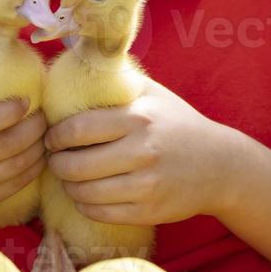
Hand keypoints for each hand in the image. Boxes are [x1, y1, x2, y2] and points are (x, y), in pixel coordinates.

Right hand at [0, 74, 47, 226]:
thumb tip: (7, 56)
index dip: (8, 112)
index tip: (26, 101)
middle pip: (4, 146)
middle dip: (34, 128)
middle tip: (45, 115)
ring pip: (14, 169)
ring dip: (38, 149)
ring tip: (46, 133)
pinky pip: (12, 188)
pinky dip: (32, 170)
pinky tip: (38, 155)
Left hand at [43, 76, 241, 225]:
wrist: (220, 165)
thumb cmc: (179, 124)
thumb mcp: (153, 93)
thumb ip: (117, 80)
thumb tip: (77, 58)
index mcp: (138, 118)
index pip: (78, 129)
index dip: (55, 136)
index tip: (50, 136)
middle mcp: (141, 151)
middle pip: (75, 165)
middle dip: (55, 163)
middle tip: (53, 158)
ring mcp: (145, 185)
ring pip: (84, 192)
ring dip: (67, 186)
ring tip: (67, 177)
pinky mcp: (148, 211)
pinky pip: (100, 213)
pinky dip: (85, 205)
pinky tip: (85, 195)